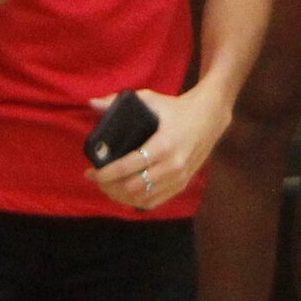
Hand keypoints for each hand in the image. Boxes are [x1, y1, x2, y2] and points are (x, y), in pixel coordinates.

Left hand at [88, 84, 228, 210]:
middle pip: (133, 187)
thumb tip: (92, 103)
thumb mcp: (150, 99)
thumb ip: (118, 101)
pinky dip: (137, 201)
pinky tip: (125, 194)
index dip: (105, 174)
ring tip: (108, 187)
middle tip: (97, 180)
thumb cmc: (176, 108)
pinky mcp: (182, 184)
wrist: (210, 118)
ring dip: (121, 196)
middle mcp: (172, 165)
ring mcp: (179, 177)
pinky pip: (155, 201)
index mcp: (163, 145)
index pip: (128, 167)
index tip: (90, 172)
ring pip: (142, 198)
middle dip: (109, 186)